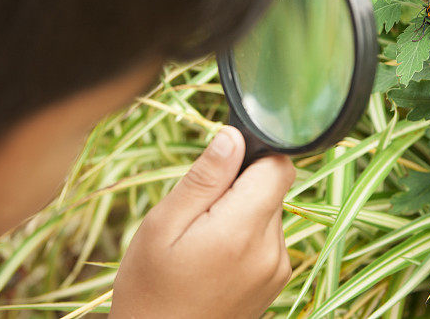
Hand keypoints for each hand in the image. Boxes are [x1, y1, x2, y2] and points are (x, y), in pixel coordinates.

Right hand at [110, 126, 295, 318]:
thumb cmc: (150, 291)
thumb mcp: (162, 226)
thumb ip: (204, 179)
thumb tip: (233, 137)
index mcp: (243, 231)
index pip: (279, 166)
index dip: (253, 154)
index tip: (221, 168)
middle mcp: (271, 249)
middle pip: (273, 187)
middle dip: (239, 187)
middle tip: (198, 214)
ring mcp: (278, 268)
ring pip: (270, 210)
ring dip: (242, 212)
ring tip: (203, 240)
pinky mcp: (276, 280)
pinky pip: (269, 237)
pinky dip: (246, 235)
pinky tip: (215, 256)